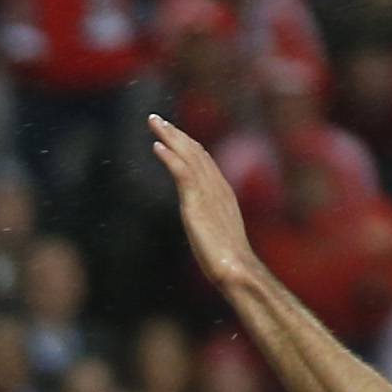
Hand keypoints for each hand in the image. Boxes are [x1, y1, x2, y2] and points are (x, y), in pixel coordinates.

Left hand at [149, 114, 254, 290]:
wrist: (237, 270)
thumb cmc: (230, 263)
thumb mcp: (221, 236)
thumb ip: (213, 224)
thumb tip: (210, 232)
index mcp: (223, 194)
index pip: (205, 162)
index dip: (188, 145)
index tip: (174, 135)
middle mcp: (217, 188)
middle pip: (195, 152)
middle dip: (175, 134)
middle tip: (157, 120)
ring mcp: (208, 194)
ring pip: (188, 156)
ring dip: (170, 137)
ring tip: (154, 123)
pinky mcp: (197, 203)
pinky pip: (182, 172)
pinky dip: (169, 157)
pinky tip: (157, 147)